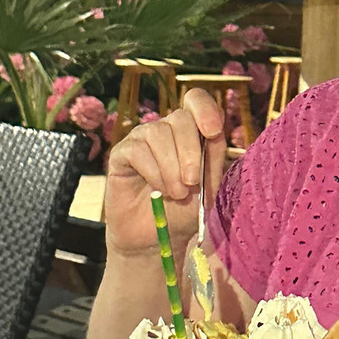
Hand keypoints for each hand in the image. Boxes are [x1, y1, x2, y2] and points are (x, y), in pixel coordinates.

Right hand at [103, 89, 225, 256]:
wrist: (157, 238)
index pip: (196, 100)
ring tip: (176, 194)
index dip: (205, 109)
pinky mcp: (121, 153)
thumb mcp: (208, 185)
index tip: (213, 132)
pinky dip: (153, 172)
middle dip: (190, 151)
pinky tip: (159, 190)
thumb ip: (213, 158)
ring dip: (171, 166)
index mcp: (192, 131)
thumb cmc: (184, 210)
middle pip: (180, 118)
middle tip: (192, 182)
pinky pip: (137, 150)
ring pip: (158, 132)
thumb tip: (217, 132)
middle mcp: (167, 129)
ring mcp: (142, 139)